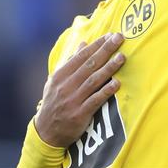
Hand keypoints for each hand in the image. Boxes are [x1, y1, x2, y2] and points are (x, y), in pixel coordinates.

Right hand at [34, 33, 125, 147]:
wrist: (46, 132)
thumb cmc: (54, 102)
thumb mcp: (56, 81)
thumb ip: (70, 62)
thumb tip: (83, 44)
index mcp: (60, 75)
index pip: (81, 56)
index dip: (96, 44)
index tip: (109, 35)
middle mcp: (65, 86)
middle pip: (89, 65)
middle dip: (105, 50)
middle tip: (119, 38)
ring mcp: (72, 100)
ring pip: (93, 80)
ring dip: (109, 68)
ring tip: (121, 57)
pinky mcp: (79, 114)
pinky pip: (95, 100)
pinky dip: (106, 91)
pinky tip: (116, 83)